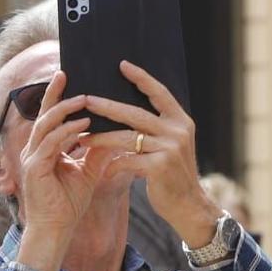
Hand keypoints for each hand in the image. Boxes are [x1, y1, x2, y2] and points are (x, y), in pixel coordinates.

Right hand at [11, 73, 104, 270]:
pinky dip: (67, 132)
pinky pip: (50, 143)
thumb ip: (96, 153)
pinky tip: (83, 125)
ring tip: (84, 99)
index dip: (58, 97)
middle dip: (54, 93)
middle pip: (43, 114)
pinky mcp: (35, 169)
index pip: (50, 118)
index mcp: (44, 149)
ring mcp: (32, 158)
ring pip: (45, 124)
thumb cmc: (68, 205)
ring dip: (64, 110)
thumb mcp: (87, 173)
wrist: (57, 231)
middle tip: (67, 73)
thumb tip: (113, 134)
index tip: (69, 78)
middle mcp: (34, 150)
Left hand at [84, 63, 221, 247]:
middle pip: (135, 112)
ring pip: (126, 137)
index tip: (122, 65)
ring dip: (102, 137)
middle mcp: (177, 131)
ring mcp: (170, 148)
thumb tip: (128, 112)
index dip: (141, 78)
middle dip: (107, 106)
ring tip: (82, 137)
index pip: (159, 93)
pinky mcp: (160, 167)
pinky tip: (103, 169)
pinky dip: (113, 165)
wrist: (189, 206)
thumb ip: (157, 129)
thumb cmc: (174, 176)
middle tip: (86, 99)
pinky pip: (127, 160)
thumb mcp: (172, 146)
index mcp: (181, 121)